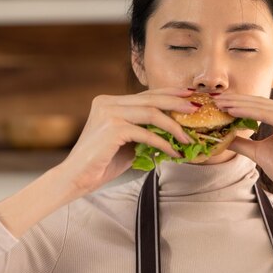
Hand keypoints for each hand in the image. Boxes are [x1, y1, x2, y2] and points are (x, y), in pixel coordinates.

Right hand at [57, 87, 197, 195]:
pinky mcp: (112, 128)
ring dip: (174, 126)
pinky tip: (174, 152)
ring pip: (152, 113)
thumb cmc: (102, 163)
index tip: (189, 96)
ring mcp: (109, 113)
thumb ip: (145, 131)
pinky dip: (163, 143)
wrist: (76, 179)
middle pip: (151, 98)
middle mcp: (108, 102)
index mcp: (110, 102)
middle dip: (177, 103)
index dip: (170, 94)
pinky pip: (146, 133)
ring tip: (189, 137)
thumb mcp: (128, 142)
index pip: (146, 94)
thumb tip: (175, 130)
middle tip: (196, 108)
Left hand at [213, 94, 272, 204]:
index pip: (263, 106)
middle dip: (236, 100)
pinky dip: (246, 112)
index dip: (241, 103)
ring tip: (219, 104)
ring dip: (238, 104)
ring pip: (262, 106)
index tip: (221, 104)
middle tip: (215, 100)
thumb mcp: (261, 152)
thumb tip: (224, 138)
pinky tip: (231, 111)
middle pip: (262, 102)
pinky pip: (265, 114)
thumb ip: (244, 142)